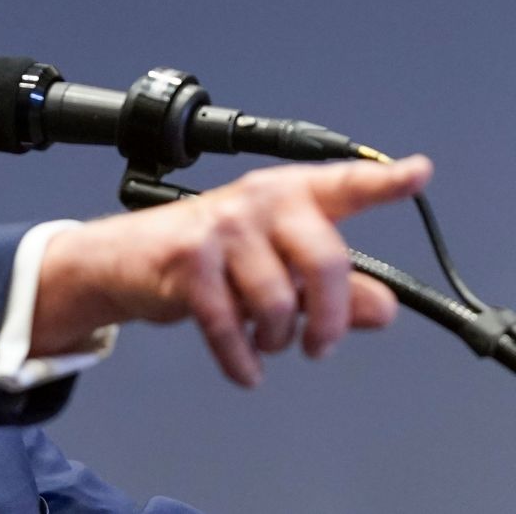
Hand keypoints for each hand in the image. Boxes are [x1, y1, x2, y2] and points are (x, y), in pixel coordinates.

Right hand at [31, 156, 432, 386]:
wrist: (123, 258)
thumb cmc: (207, 256)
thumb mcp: (275, 268)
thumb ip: (334, 289)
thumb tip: (381, 308)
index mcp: (288, 195)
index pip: (345, 185)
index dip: (386, 181)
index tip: (418, 173)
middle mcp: (258, 202)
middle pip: (325, 261)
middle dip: (330, 318)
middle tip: (322, 345)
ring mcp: (222, 228)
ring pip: (278, 302)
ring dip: (277, 340)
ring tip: (268, 342)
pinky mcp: (188, 260)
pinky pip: (230, 325)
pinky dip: (241, 359)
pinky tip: (246, 368)